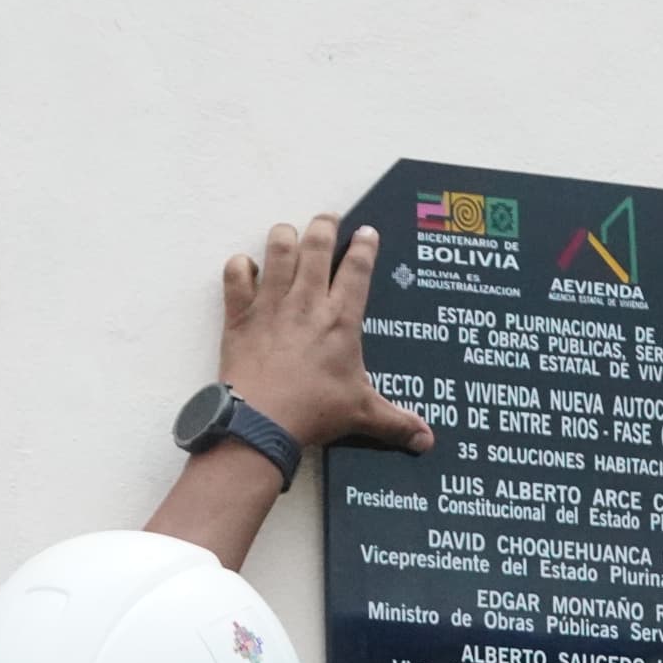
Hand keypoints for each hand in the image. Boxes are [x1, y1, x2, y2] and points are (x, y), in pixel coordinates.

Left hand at [218, 215, 431, 454]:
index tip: (367, 232)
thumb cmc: (313, 413)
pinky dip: (240, 266)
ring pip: (277, 247)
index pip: (358, 267)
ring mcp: (271, 303)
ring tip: (289, 235)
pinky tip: (247, 269)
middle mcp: (307, 301)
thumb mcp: (361, 414)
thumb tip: (427, 440)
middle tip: (328, 221)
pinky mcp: (240, 313)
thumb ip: (396, 422)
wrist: (261, 421)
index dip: (365, 245)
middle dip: (325, 226)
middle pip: (317, 243)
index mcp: (341, 319)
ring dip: (284, 236)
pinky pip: (236, 273)